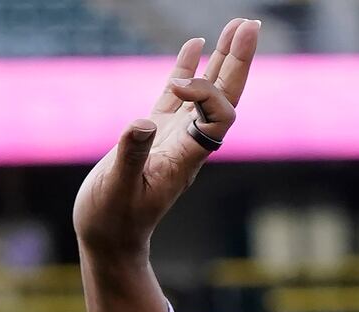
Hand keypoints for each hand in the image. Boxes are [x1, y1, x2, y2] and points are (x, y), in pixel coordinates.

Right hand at [72, 18, 259, 262]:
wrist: (108, 240)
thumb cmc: (112, 220)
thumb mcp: (117, 189)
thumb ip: (130, 156)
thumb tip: (142, 122)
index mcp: (186, 157)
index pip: (219, 118)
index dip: (208, 94)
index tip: (177, 85)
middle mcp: (188, 145)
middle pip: (225, 99)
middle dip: (238, 62)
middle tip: (250, 25)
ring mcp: (174, 138)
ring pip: (205, 93)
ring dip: (222, 60)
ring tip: (237, 26)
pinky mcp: (155, 135)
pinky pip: (177, 96)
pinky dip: (186, 70)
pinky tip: (195, 45)